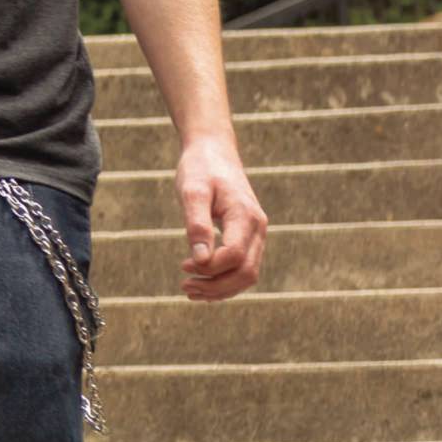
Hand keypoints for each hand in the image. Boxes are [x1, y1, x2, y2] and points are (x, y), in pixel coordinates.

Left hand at [177, 133, 267, 300]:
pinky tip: (202, 283)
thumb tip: (199, 260)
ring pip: (248, 274)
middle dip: (216, 286)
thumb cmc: (201, 168)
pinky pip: (244, 267)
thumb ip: (196, 224)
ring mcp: (256, 233)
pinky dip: (225, 280)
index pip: (234, 256)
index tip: (183, 264)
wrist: (214, 151)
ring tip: (190, 290)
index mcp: (245, 216)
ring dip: (221, 288)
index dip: (210, 268)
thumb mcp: (192, 190)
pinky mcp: (249, 236)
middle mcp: (258, 228)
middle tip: (184, 287)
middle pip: (246, 273)